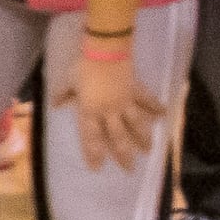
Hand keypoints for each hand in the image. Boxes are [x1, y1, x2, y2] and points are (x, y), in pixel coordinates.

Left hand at [68, 39, 163, 171]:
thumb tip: (55, 105)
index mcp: (90, 111)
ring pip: (136, 124)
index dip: (93, 153)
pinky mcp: (136, 90)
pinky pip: (147, 100)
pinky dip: (156, 106)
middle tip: (129, 168)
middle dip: (123, 154)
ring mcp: (125, 101)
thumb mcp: (68, 81)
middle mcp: (109, 111)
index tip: (97, 167)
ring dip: (143, 137)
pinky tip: (164, 114)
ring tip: (149, 149)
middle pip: (117, 137)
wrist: (105, 50)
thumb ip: (63, 95)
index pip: (91, 137)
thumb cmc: (83, 67)